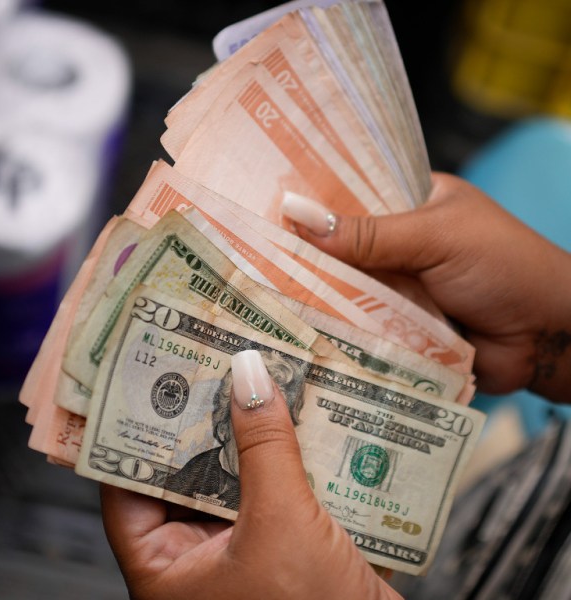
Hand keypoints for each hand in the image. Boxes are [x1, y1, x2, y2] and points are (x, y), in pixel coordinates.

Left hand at [100, 350, 400, 599]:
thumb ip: (265, 447)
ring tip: (252, 382)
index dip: (135, 435)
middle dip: (201, 427)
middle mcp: (193, 566)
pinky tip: (295, 421)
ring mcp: (237, 560)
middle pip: (183, 479)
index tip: (146, 385)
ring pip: (230, 485)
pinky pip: (269, 497)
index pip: (126, 490)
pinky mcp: (279, 556)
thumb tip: (249, 375)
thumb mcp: (283, 524)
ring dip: (246, 440)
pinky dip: (281, 462)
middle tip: (209, 370)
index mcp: (164, 572)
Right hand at [281, 173, 570, 400]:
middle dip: (302, 253)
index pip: (349, 194)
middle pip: (339, 247)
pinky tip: (293, 329)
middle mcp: (399, 245)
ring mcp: (397, 289)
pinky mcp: (397, 329)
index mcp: (410, 204)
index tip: (257, 204)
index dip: (308, 200)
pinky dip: (335, 329)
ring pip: (344, 289)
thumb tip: (297, 215)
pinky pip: (357, 327)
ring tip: (255, 293)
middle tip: (243, 253)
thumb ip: (367, 234)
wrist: (551, 338)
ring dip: (314, 294)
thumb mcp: (435, 237)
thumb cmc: (506, 267)